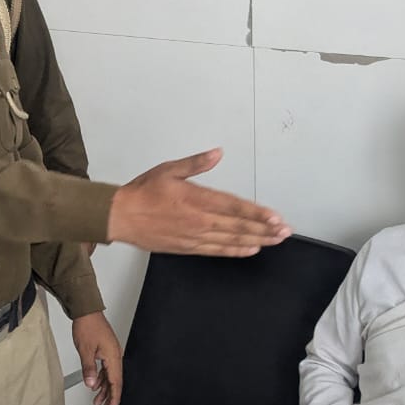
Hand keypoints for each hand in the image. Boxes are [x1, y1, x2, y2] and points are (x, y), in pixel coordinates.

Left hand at [72, 311, 122, 404]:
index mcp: (113, 356)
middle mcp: (115, 355)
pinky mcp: (107, 350)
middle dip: (110, 397)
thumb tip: (91, 384)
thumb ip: (89, 369)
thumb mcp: (85, 350)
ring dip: (104, 389)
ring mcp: (111, 353)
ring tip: (97, 401)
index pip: (116, 382)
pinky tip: (95, 385)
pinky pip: (106, 369)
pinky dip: (101, 379)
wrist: (87, 311)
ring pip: (110, 376)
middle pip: (115, 381)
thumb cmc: (88, 326)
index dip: (114, 398)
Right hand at [108, 149, 290, 256]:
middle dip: (264, 230)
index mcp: (196, 199)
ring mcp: (194, 237)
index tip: (276, 218)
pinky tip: (250, 249)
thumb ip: (196, 163)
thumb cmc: (143, 192)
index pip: (234, 207)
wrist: (119, 217)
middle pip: (238, 227)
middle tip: (285, 232)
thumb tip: (217, 153)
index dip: (257, 214)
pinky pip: (217, 251)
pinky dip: (235, 251)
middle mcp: (199, 221)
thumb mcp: (169, 169)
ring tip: (275, 241)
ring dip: (256, 241)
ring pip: (231, 241)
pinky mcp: (188, 248)